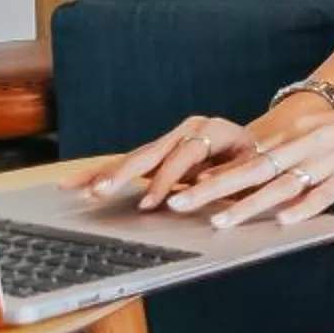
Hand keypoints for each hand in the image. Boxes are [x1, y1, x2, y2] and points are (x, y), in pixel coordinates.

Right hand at [73, 112, 281, 211]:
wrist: (259, 146)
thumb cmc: (260, 161)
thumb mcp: (255, 169)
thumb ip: (230, 175)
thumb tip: (202, 181)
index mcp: (214, 130)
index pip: (185, 155)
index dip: (167, 180)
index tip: (151, 202)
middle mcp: (188, 130)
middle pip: (151, 153)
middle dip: (124, 174)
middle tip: (101, 191)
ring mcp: (170, 139)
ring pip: (133, 157)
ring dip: (105, 174)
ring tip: (77, 188)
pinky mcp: (157, 152)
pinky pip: (127, 163)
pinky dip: (101, 173)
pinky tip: (74, 183)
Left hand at [161, 92, 333, 227]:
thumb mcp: (329, 131)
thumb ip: (301, 150)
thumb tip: (272, 174)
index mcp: (301, 132)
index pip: (250, 155)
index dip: (216, 173)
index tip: (184, 186)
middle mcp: (309, 143)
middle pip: (253, 169)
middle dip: (213, 189)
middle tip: (179, 203)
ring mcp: (331, 159)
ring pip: (281, 185)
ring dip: (247, 205)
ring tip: (219, 222)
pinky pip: (323, 193)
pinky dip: (302, 208)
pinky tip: (283, 221)